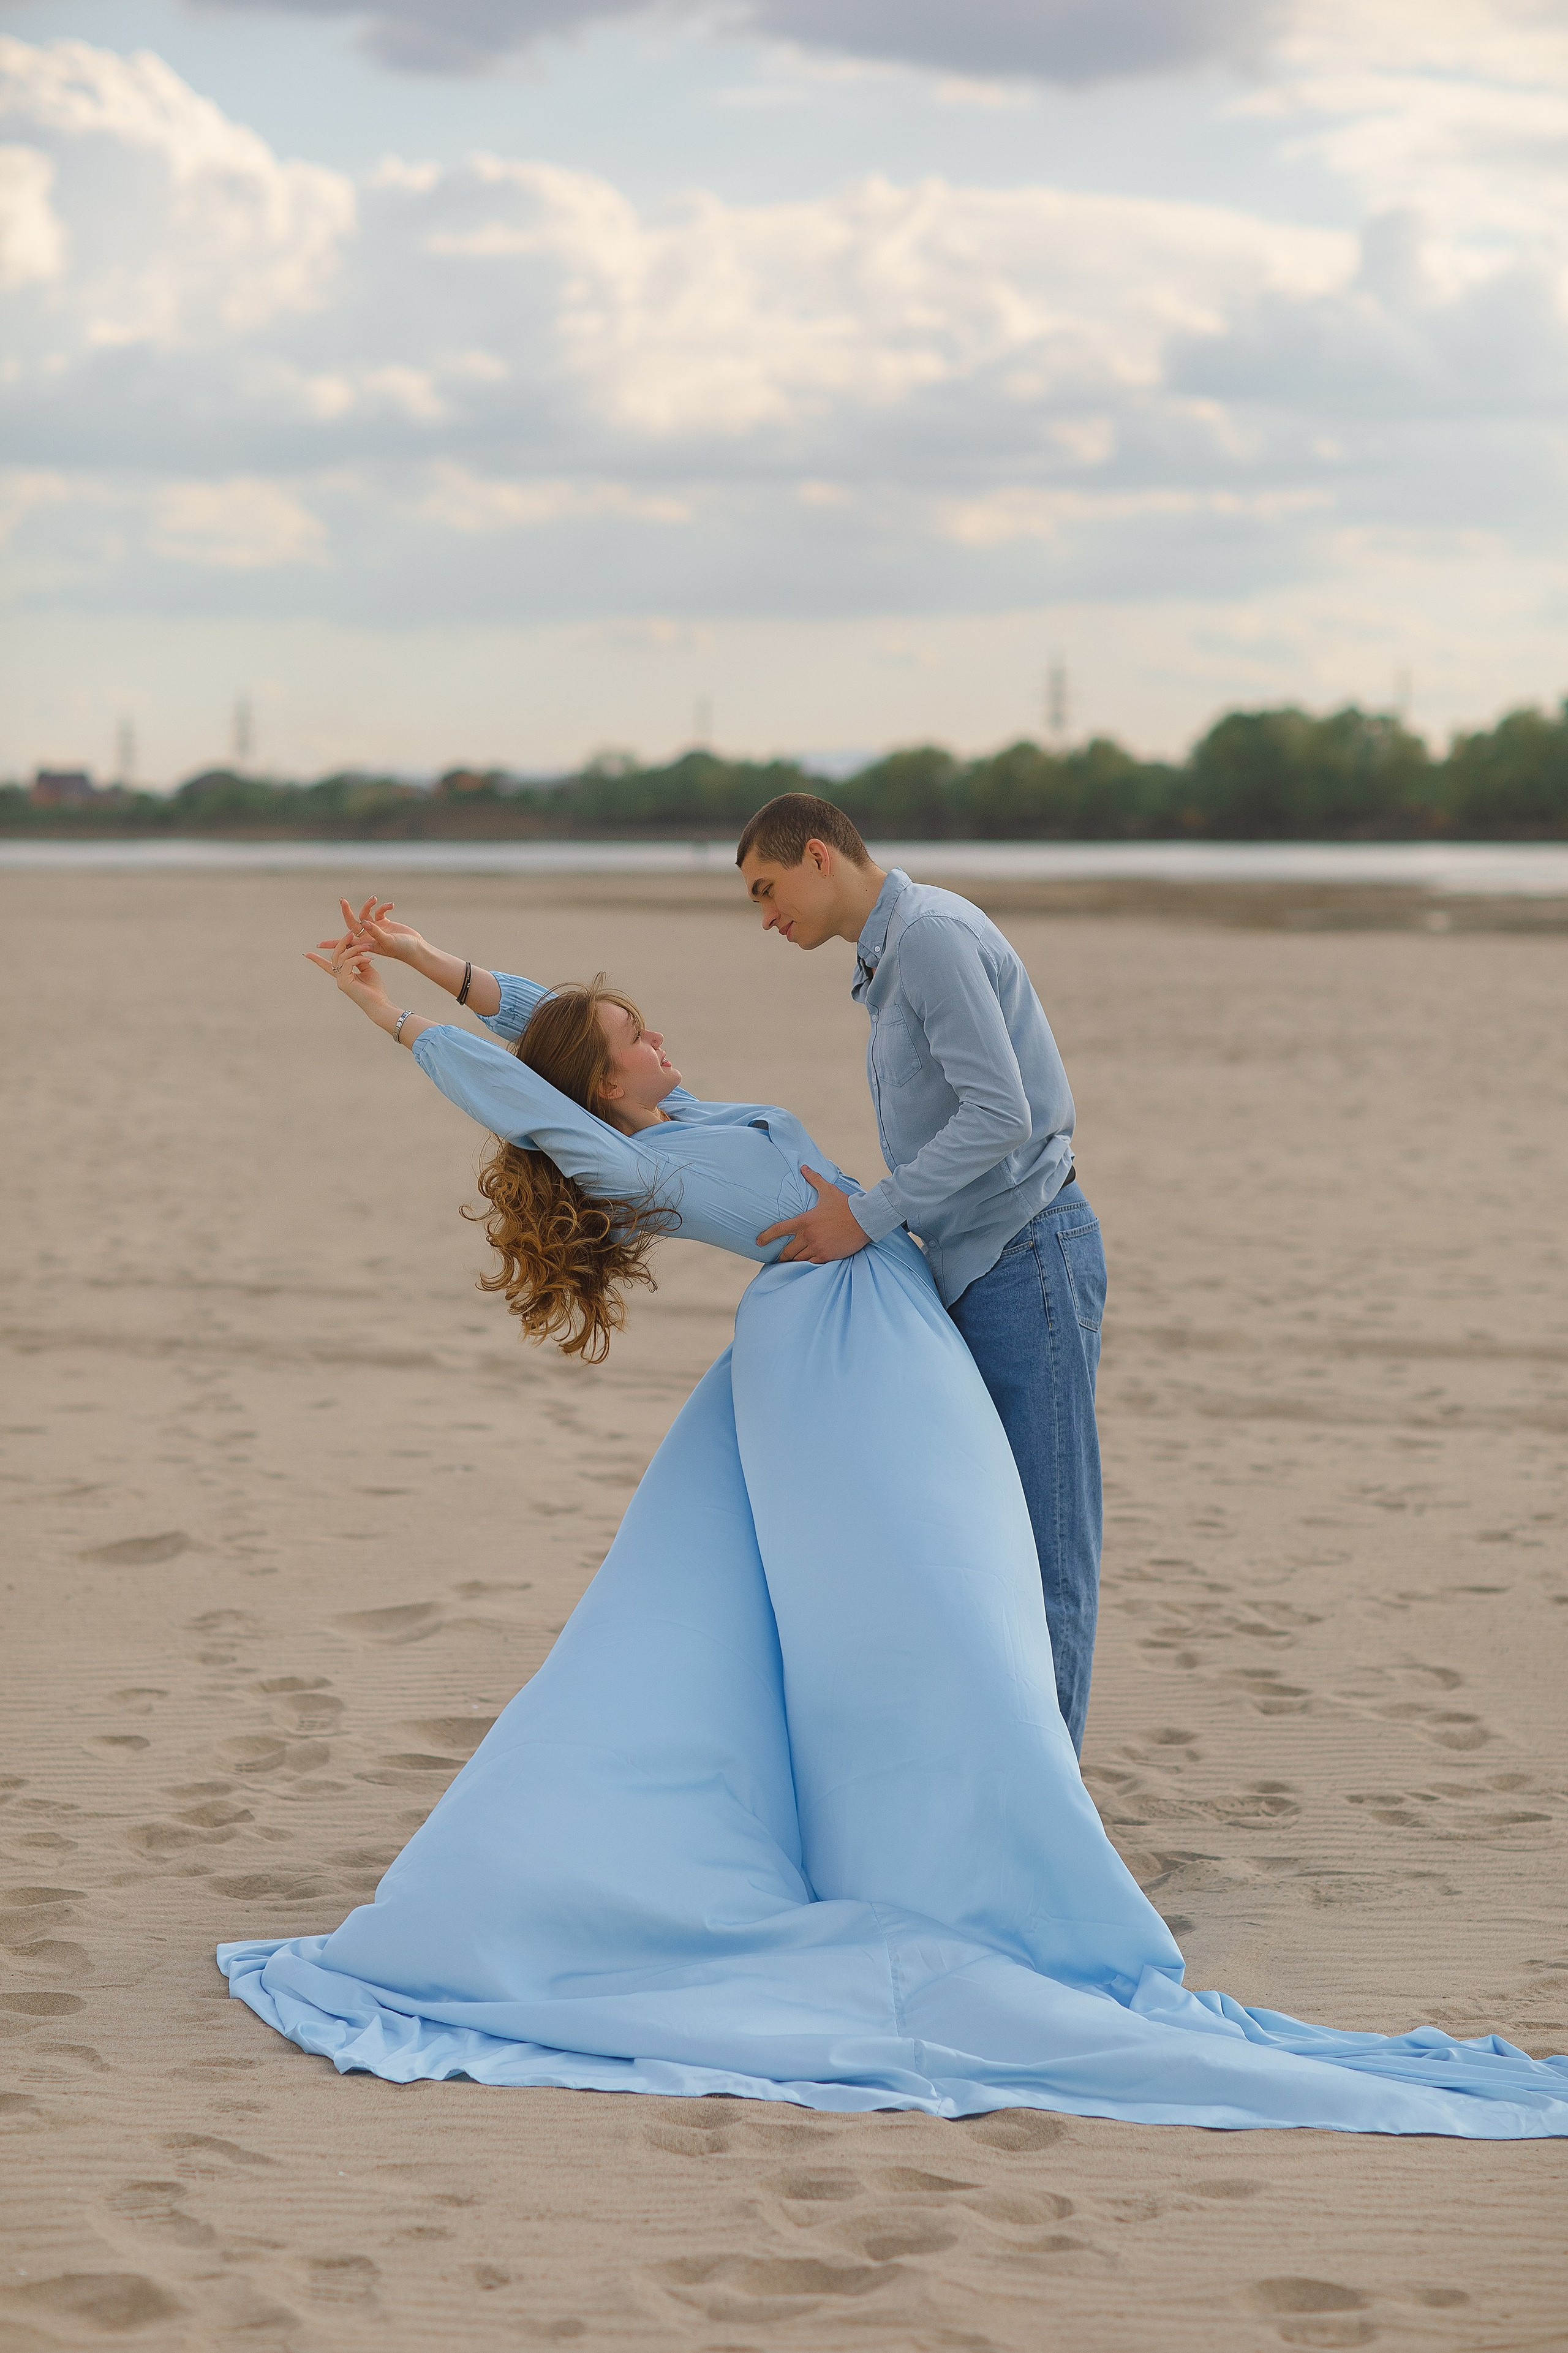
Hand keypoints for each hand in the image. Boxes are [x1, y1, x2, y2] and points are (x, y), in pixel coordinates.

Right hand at [304, 930, 395, 1017]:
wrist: (380, 1004)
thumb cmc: (375, 989)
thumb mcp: (367, 970)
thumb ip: (359, 960)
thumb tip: (356, 950)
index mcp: (343, 976)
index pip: (327, 965)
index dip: (317, 959)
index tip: (307, 954)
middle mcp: (339, 978)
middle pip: (335, 956)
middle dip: (342, 943)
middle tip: (351, 934)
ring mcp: (341, 980)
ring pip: (342, 957)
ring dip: (355, 949)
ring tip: (367, 947)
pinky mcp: (345, 982)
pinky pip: (347, 963)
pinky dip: (358, 958)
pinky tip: (369, 959)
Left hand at [316, 896, 427, 966]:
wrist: (417, 948)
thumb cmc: (403, 949)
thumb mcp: (388, 942)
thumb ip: (376, 932)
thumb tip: (364, 922)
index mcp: (365, 944)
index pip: (345, 942)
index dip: (332, 944)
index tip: (319, 945)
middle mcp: (368, 936)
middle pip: (352, 922)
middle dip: (347, 912)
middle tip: (342, 901)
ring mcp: (376, 929)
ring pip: (366, 913)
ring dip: (369, 905)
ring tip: (375, 899)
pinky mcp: (385, 923)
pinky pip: (379, 911)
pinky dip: (384, 907)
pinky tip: (391, 905)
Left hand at [756, 1168, 870, 1264]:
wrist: (864, 1218)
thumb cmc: (845, 1204)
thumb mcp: (827, 1190)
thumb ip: (814, 1179)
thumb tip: (804, 1167)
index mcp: (804, 1220)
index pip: (780, 1229)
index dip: (767, 1236)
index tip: (759, 1242)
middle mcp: (808, 1235)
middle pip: (787, 1251)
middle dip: (782, 1255)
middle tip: (778, 1258)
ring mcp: (817, 1247)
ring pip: (799, 1259)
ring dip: (794, 1261)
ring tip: (791, 1263)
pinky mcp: (827, 1255)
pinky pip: (811, 1263)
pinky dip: (807, 1263)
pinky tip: (806, 1264)